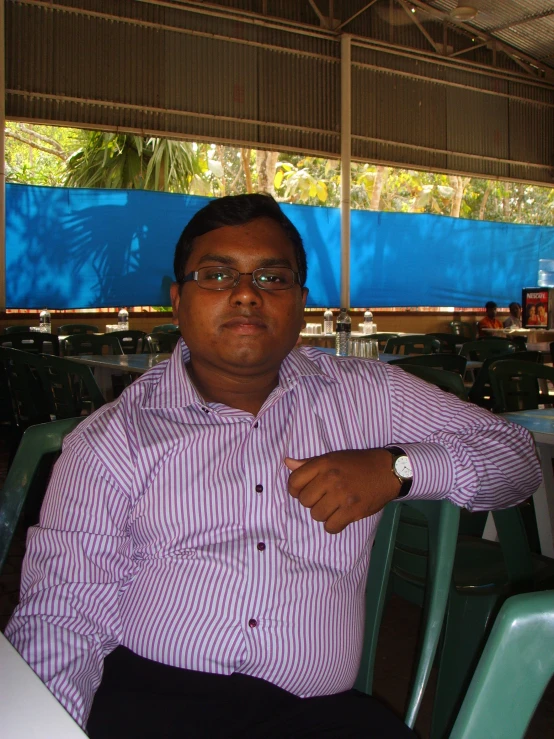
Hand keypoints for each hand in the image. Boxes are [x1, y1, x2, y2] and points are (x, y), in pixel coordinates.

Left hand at [285, 449, 401, 533]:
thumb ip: (309, 463)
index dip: (295, 490)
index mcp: (323, 464)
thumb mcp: (332, 457)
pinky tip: (340, 517)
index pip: (294, 482)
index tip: (305, 491)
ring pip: (317, 515)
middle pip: (304, 501)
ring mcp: (342, 496)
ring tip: (334, 506)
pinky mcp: (353, 511)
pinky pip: (331, 527)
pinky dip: (334, 525)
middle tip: (325, 497)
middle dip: (312, 502)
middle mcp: (330, 479)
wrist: (386, 471)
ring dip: (323, 514)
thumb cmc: (357, 463)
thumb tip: (287, 463)